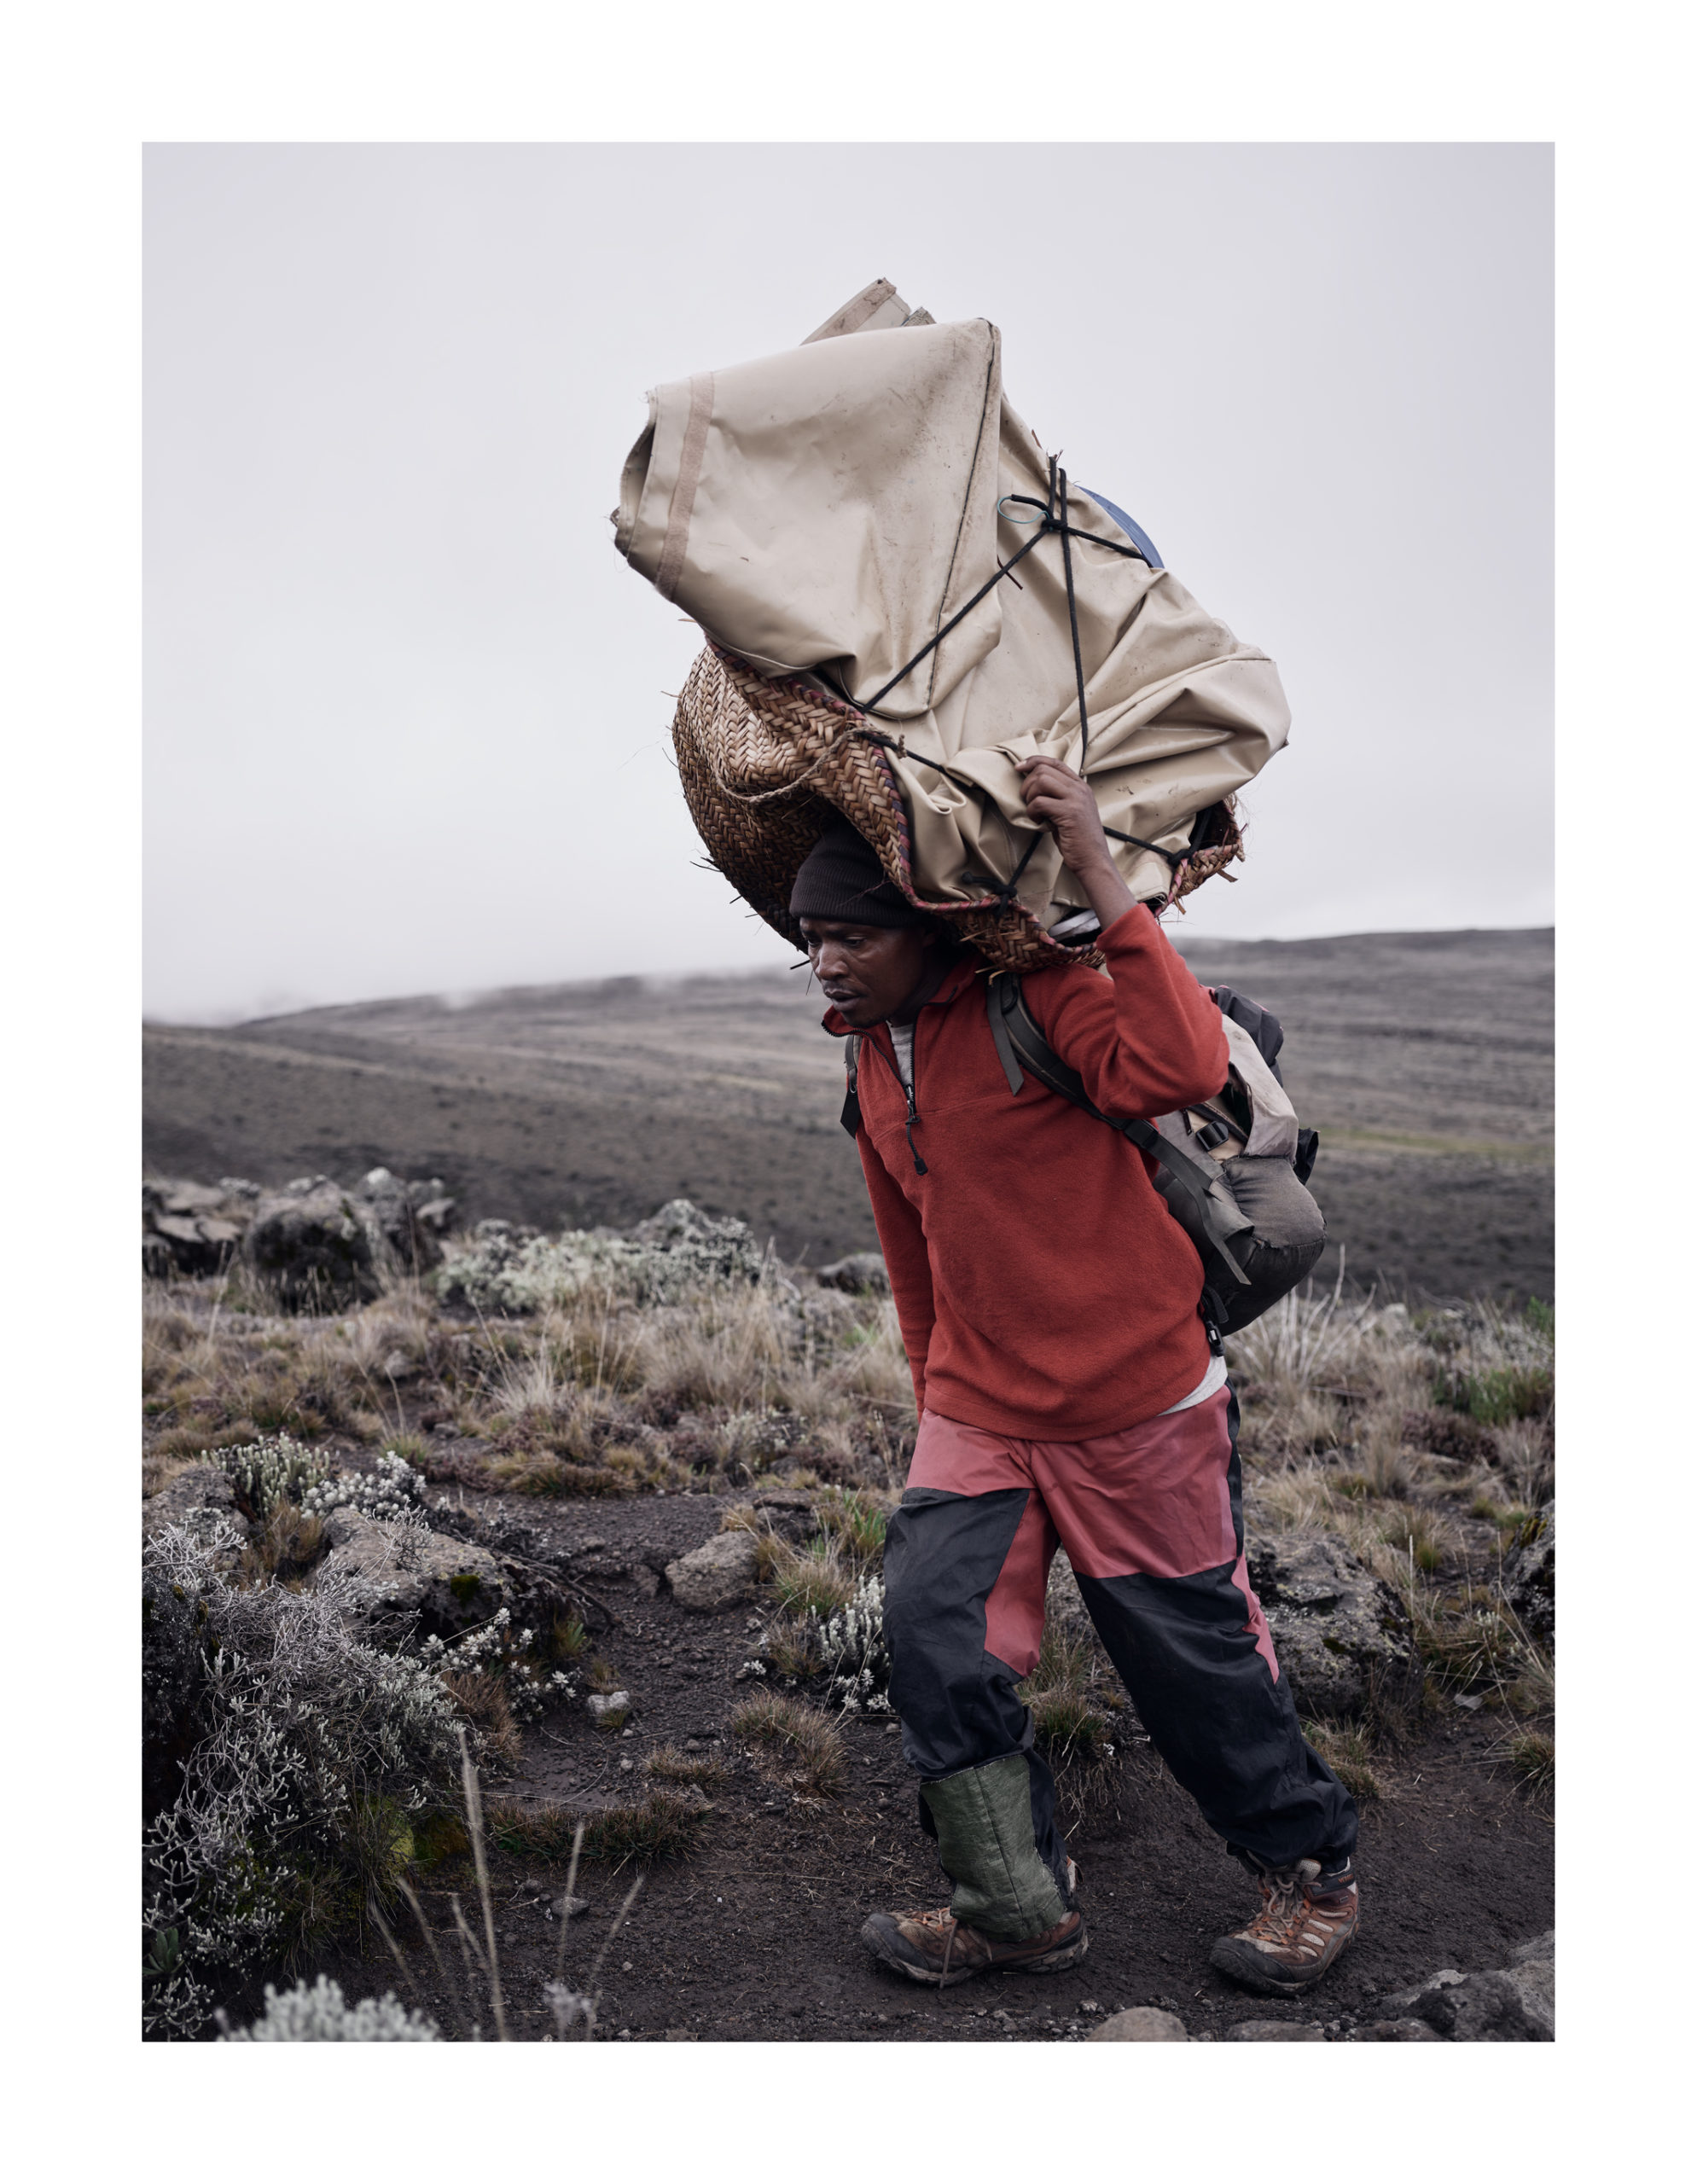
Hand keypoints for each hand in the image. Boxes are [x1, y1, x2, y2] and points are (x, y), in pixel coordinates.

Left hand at [1015, 754, 1137, 930]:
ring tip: (1034, 812)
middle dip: (1028, 784)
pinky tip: (1038, 822)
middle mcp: (1080, 789)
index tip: (1019, 767)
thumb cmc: (1078, 840)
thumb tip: (1034, 787)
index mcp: (1081, 786)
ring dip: (1030, 796)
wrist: (1094, 860)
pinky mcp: (1069, 812)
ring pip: (1041, 781)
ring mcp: (1076, 799)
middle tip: (1028, 802)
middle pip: (1044, 770)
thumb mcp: (1071, 812)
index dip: (1034, 761)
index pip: (1055, 762)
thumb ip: (1059, 797)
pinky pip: (1040, 802)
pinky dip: (1032, 811)